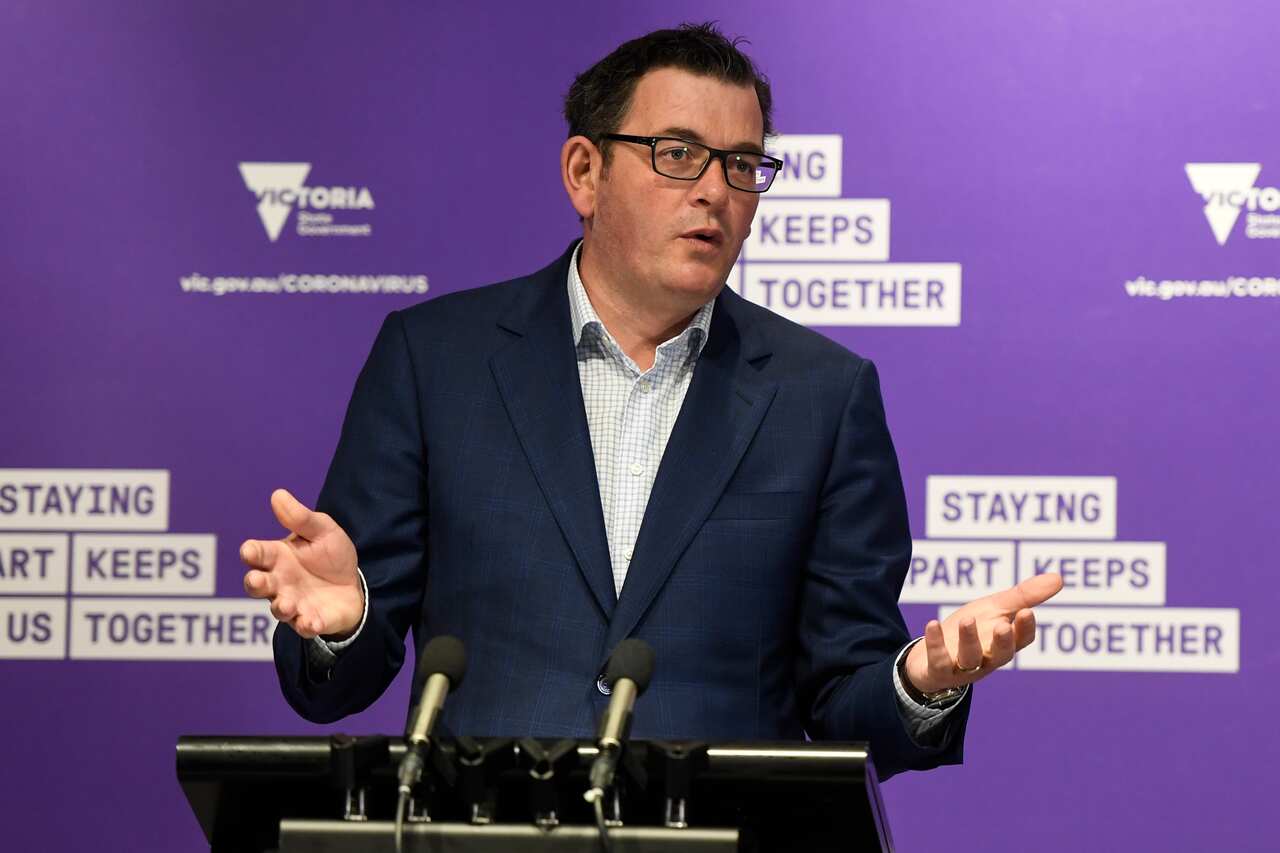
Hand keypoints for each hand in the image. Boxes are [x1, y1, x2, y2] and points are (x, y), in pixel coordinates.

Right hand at [240, 488, 362, 639]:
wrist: (353, 584)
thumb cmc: (330, 556)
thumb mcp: (322, 531)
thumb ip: (301, 518)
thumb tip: (278, 495)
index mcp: (278, 557)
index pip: (257, 554)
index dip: (251, 552)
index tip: (249, 551)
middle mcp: (279, 582)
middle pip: (257, 585)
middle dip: (254, 584)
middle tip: (256, 581)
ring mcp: (293, 603)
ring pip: (278, 609)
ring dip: (280, 607)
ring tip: (286, 605)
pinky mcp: (311, 620)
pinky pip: (304, 626)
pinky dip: (306, 625)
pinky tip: (311, 622)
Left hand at [904, 572, 1063, 693]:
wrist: (930, 656)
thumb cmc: (969, 630)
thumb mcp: (995, 609)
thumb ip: (1025, 596)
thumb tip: (1060, 578)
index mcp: (1003, 643)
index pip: (1021, 640)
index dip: (1024, 629)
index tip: (1026, 612)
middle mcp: (987, 659)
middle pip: (1000, 655)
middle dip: (1003, 642)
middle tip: (1002, 625)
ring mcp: (962, 667)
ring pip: (970, 659)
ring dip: (970, 640)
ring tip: (968, 619)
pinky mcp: (937, 670)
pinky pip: (938, 661)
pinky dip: (936, 643)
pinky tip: (933, 624)